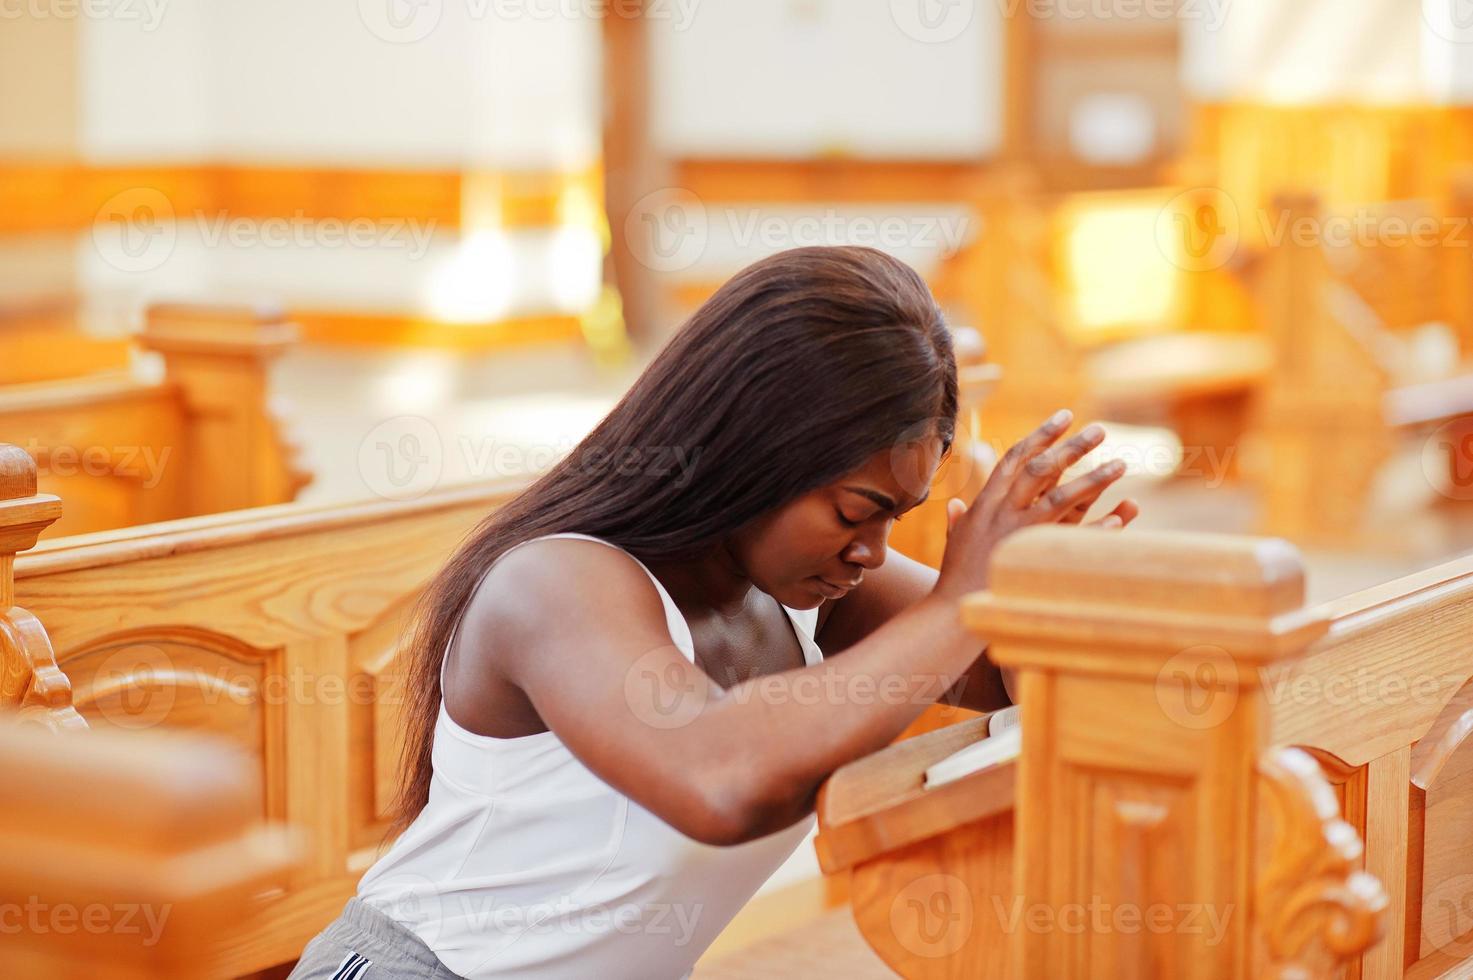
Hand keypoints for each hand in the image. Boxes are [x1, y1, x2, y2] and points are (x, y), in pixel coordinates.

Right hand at [933, 410, 1137, 600]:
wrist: (952, 612)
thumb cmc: (955, 576)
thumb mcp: (955, 541)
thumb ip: (957, 520)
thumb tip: (954, 505)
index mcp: (986, 503)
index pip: (1015, 458)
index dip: (1040, 435)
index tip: (1064, 415)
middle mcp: (1002, 513)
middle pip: (1040, 469)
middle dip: (1070, 446)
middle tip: (1100, 429)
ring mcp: (1018, 535)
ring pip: (1060, 498)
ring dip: (1092, 479)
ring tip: (1121, 464)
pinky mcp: (1031, 560)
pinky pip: (1071, 539)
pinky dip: (1096, 528)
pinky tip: (1120, 516)